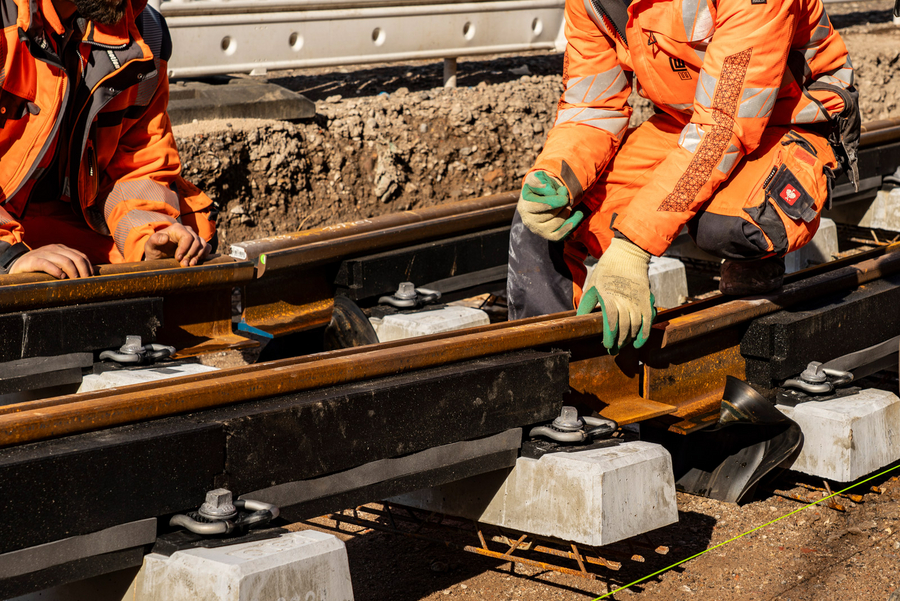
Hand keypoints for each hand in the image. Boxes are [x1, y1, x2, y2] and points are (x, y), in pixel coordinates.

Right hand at [9, 244, 92, 278]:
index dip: (88, 267)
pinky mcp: (32, 260)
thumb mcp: (56, 264)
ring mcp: (43, 253)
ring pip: (64, 260)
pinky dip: (56, 271)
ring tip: (74, 281)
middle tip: (85, 281)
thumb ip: (69, 266)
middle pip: (76, 258)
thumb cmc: (40, 267)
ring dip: (73, 272)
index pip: (81, 256)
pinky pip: (47, 264)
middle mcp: (54, 249)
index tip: (92, 278)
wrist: (17, 265)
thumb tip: (89, 275)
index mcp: (62, 249)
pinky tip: (61, 277)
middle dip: (84, 270)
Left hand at [144, 223, 209, 266]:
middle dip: (190, 255)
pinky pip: (207, 247)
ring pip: (203, 245)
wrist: (159, 255)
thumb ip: (155, 240)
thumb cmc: (155, 249)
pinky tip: (195, 261)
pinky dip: (204, 255)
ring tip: (190, 264)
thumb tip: (165, 238)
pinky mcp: (199, 244)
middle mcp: (188, 231)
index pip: (188, 237)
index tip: (178, 258)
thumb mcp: (150, 245)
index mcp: (177, 228)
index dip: (185, 249)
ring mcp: (195, 237)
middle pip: (196, 242)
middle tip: (183, 264)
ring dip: (198, 256)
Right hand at [517, 171, 583, 240]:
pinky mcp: (547, 235)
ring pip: (557, 223)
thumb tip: (551, 191)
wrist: (540, 197)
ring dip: (566, 212)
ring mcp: (537, 230)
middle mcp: (528, 221)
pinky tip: (578, 214)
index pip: (540, 206)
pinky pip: (560, 235)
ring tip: (567, 204)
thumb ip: (540, 181)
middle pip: (550, 214)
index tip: (564, 191)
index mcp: (524, 206)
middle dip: (562, 204)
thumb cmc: (539, 186)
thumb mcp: (537, 178)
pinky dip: (571, 225)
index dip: (554, 200)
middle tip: (565, 196)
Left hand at [576, 237, 655, 352]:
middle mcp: (624, 300)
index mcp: (609, 297)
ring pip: (636, 326)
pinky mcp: (646, 300)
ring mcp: (637, 300)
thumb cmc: (606, 269)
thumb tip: (579, 320)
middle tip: (613, 349)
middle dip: (618, 342)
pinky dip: (645, 333)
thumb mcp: (592, 284)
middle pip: (623, 327)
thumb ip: (586, 304)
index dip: (609, 337)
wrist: (628, 255)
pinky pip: (648, 320)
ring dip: (629, 339)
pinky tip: (638, 342)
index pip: (610, 322)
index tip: (606, 346)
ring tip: (623, 345)